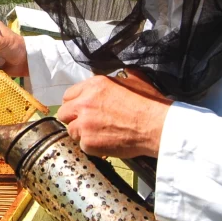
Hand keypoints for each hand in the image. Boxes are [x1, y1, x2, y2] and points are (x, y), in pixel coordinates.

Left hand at [56, 75, 171, 158]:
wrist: (157, 126)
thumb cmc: (150, 104)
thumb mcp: (135, 80)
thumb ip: (120, 77)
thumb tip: (122, 74)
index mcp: (93, 86)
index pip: (69, 95)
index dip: (75, 103)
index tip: (81, 109)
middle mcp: (84, 103)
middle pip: (64, 112)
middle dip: (73, 118)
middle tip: (86, 123)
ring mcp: (84, 123)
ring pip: (71, 130)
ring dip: (82, 133)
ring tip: (98, 135)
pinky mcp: (88, 141)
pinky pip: (83, 145)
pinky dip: (92, 146)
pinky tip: (105, 143)